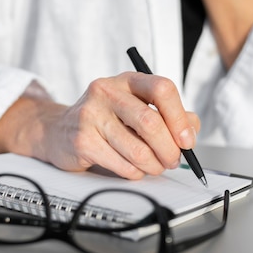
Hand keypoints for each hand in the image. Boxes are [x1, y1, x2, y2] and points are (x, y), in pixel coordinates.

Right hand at [0, 75, 200, 179]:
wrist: (60, 131)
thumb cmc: (106, 120)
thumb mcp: (137, 107)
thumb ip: (169, 115)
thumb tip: (192, 129)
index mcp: (128, 79)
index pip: (162, 89)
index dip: (179, 117)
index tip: (187, 140)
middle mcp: (108, 91)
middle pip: (151, 122)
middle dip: (169, 149)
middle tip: (173, 160)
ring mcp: (92, 114)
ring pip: (137, 149)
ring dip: (153, 165)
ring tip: (154, 166)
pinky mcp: (82, 139)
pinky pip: (121, 164)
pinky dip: (135, 173)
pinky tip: (133, 169)